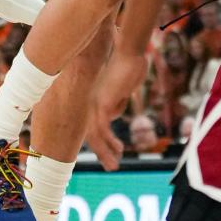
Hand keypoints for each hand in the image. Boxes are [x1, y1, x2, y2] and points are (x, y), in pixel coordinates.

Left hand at [87, 48, 148, 170]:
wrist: (130, 54)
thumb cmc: (129, 67)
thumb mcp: (122, 89)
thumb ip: (116, 101)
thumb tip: (114, 114)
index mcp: (95, 99)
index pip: (92, 126)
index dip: (100, 142)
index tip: (112, 152)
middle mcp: (91, 102)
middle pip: (90, 134)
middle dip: (101, 152)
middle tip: (111, 166)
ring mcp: (94, 103)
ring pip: (94, 135)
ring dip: (104, 153)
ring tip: (114, 166)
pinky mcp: (102, 103)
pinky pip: (102, 128)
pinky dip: (109, 142)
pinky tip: (118, 149)